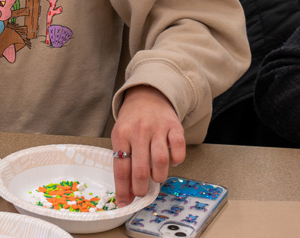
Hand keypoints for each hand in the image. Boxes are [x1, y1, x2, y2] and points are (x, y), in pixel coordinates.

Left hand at [111, 85, 186, 206]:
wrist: (148, 96)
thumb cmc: (132, 121)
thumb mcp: (121, 135)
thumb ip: (124, 159)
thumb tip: (127, 191)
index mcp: (120, 135)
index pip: (121, 168)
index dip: (123, 189)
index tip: (125, 203)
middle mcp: (138, 131)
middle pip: (140, 168)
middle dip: (141, 187)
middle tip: (142, 194)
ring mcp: (157, 128)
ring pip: (160, 160)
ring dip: (159, 176)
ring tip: (157, 178)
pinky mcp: (174, 127)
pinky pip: (178, 149)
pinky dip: (176, 160)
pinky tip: (171, 162)